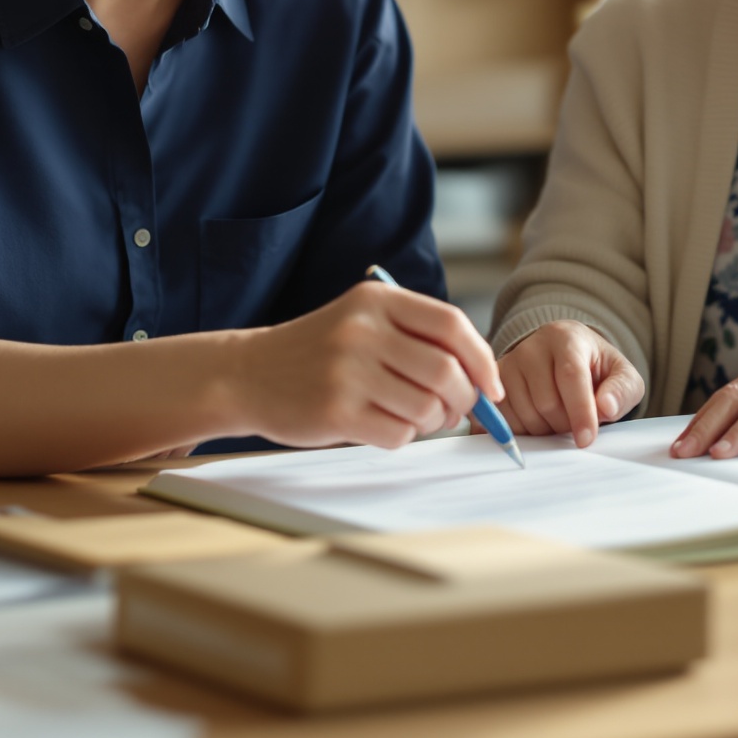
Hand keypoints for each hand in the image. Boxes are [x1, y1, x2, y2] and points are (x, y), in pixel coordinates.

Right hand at [234, 283, 502, 450]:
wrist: (246, 374)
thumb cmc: (318, 353)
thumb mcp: (362, 321)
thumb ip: (416, 337)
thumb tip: (482, 378)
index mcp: (376, 300)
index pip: (452, 324)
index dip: (482, 359)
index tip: (491, 387)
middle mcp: (363, 329)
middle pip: (447, 371)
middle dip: (461, 400)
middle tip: (449, 411)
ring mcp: (347, 370)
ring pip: (427, 407)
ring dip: (430, 422)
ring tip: (411, 418)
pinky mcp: (336, 411)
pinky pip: (399, 434)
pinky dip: (402, 437)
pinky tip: (381, 426)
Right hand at [496, 320, 645, 445]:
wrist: (565, 358)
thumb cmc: (595, 369)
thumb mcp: (622, 376)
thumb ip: (622, 390)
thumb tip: (606, 407)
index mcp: (566, 338)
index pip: (570, 376)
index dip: (580, 411)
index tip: (586, 439)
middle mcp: (531, 347)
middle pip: (546, 402)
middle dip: (565, 425)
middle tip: (576, 424)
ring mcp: (508, 364)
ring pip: (524, 414)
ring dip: (545, 430)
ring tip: (558, 419)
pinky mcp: (494, 384)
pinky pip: (503, 419)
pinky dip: (524, 431)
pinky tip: (539, 421)